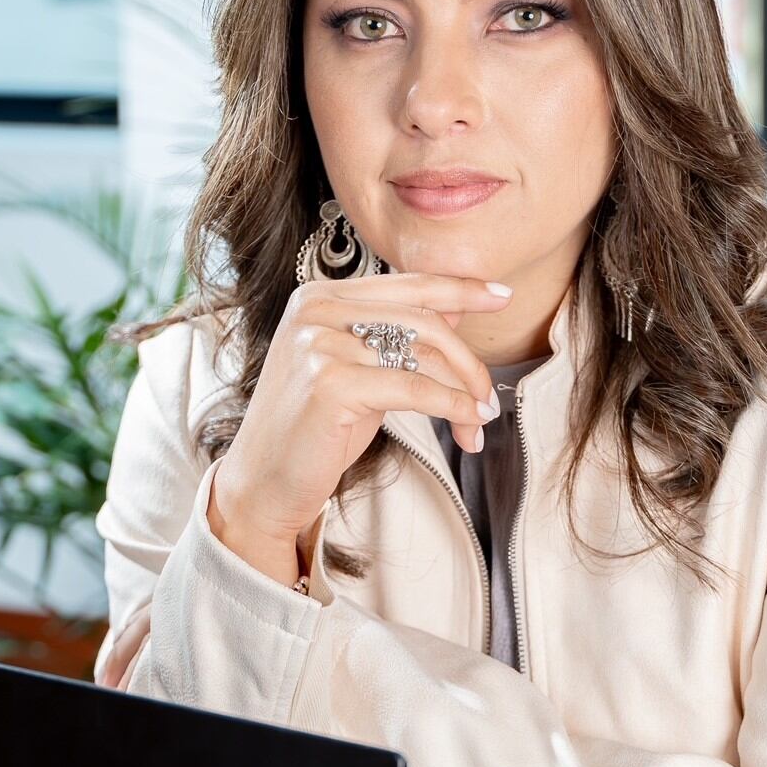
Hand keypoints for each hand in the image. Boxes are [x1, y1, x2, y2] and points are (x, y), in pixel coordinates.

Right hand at [208, 272, 514, 586]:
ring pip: (423, 356)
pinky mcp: (328, 382)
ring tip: (477, 422)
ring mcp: (318, 343)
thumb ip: (395, 337)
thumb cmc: (313, 430)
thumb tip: (454, 311)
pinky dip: (452, 406)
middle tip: (488, 397)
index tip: (502, 295)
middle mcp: (315, 309)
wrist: (264, 483)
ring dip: (463, 392)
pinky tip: (468, 422)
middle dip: (468, 361)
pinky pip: (413, 388)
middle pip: (423, 320)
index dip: (461, 289)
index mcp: (319, 296)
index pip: (407, 284)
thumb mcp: (358, 371)